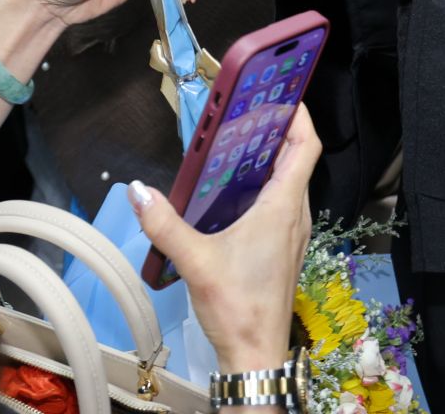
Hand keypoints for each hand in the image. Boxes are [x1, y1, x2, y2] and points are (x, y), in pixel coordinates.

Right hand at [131, 103, 319, 372]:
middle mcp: (295, 214)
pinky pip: (280, 203)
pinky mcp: (282, 248)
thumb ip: (164, 224)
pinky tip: (230, 191)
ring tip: (234, 142)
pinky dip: (262, 185)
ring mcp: (292, 232)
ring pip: (288, 181)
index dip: (298, 114)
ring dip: (268, 158)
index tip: (280, 91)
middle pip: (296, 158)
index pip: (306, 146)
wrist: (256, 354)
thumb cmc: (238, 306)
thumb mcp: (196, 261)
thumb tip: (138, 190)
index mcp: (284, 206)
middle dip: (275, 130)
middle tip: (244, 111)